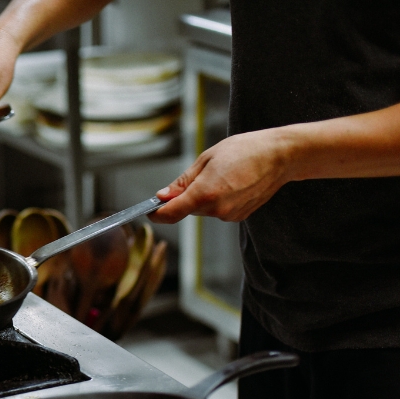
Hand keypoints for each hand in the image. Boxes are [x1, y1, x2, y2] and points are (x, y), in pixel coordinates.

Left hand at [149, 128, 293, 223]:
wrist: (280, 156)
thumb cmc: (244, 150)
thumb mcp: (206, 159)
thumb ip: (182, 182)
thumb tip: (163, 196)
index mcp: (205, 194)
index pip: (171, 213)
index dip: (157, 213)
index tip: (150, 210)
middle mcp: (216, 210)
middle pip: (187, 209)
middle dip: (185, 196)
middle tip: (201, 173)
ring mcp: (229, 215)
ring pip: (203, 209)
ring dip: (204, 196)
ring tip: (223, 174)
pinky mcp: (240, 216)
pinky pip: (218, 210)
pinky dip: (218, 199)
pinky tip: (232, 183)